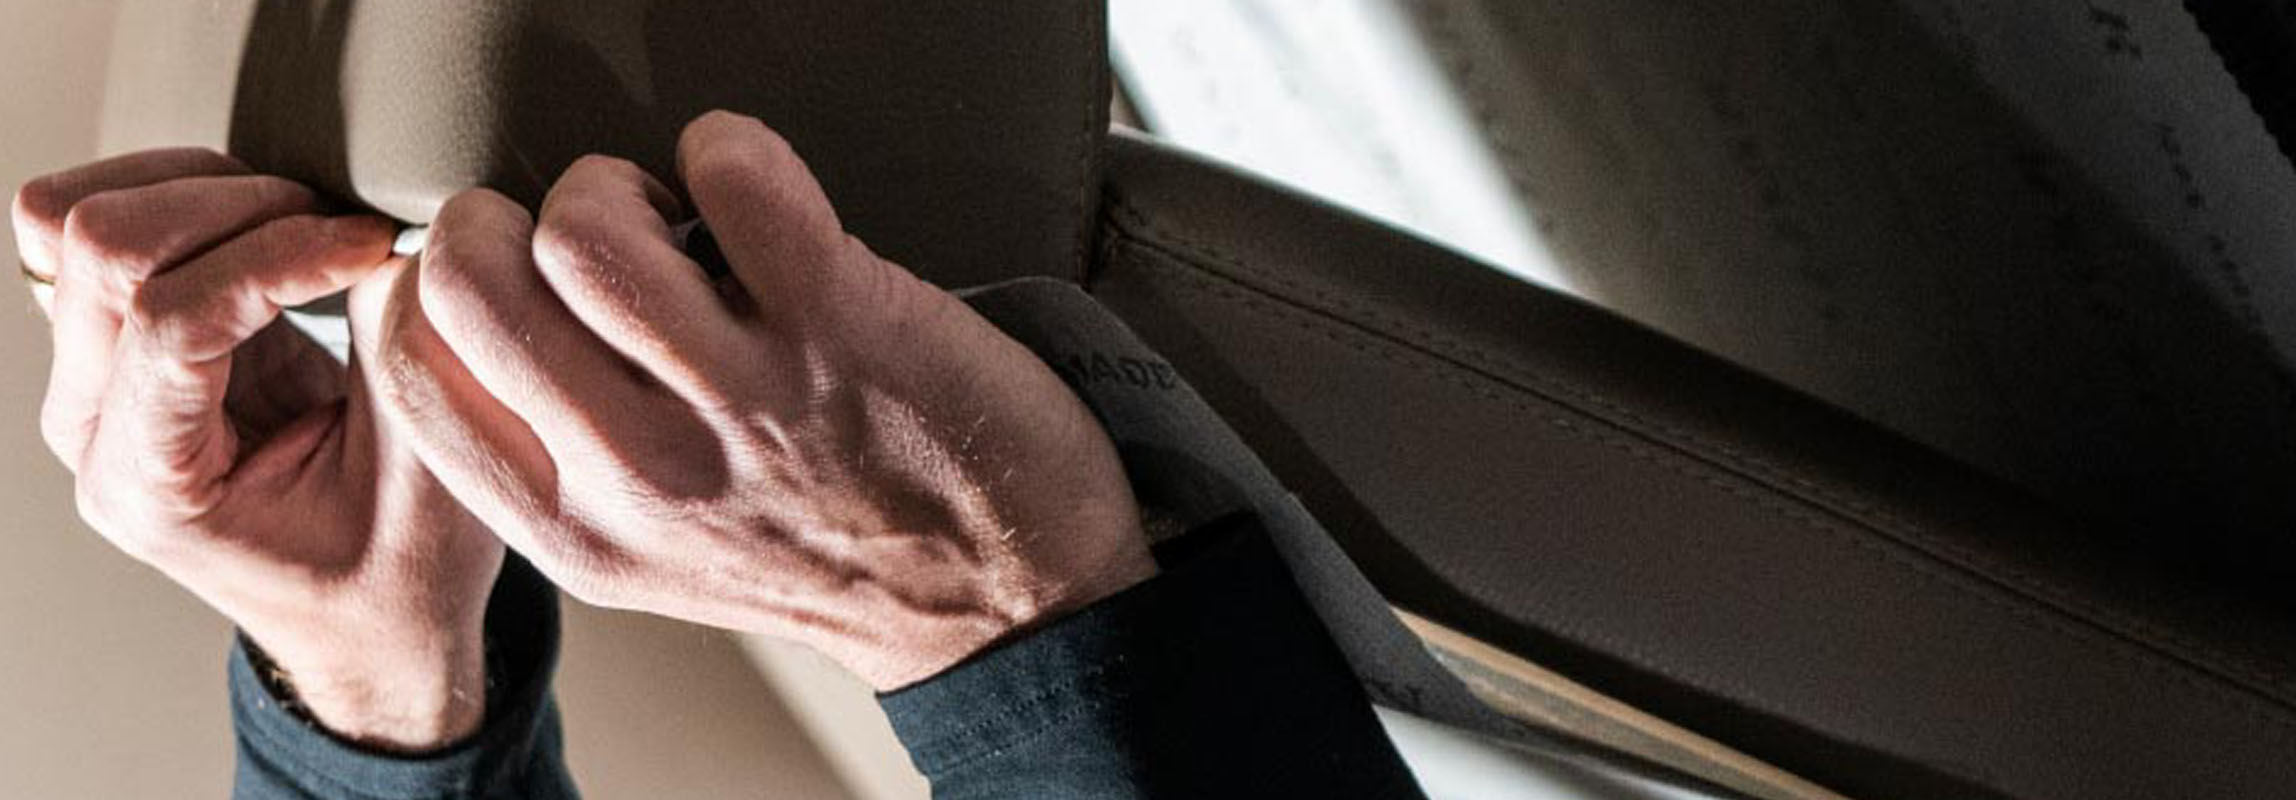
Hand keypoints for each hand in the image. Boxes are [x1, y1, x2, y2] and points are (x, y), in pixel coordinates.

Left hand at [12, 150, 502, 749]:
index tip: (375, 248)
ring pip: (76, 219)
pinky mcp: (131, 339)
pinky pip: (118, 226)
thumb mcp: (431, 478)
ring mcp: (99, 380)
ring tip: (307, 228)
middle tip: (340, 235)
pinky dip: (204, 198)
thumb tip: (395, 234)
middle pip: (92, 248)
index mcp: (154, 487)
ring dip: (204, 191)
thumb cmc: (398, 571)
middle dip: (235, 209)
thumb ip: (403, 352)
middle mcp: (96, 429)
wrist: (367, 621)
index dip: (279, 258)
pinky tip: (285, 234)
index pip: (171, 321)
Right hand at [373, 111, 1156, 688]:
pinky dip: (732, 151)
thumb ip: (565, 463)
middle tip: (578, 230)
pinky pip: (736, 179)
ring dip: (619, 186)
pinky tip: (753, 188)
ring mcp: (740, 401)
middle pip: (471, 283)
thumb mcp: (659, 554)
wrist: (1007, 600)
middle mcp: (640, 476)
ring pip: (586, 233)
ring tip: (675, 217)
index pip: (408, 371)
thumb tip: (497, 324)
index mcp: (574, 532)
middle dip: (506, 215)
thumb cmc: (831, 552)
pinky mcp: (839, 328)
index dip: (426, 284)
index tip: (490, 268)